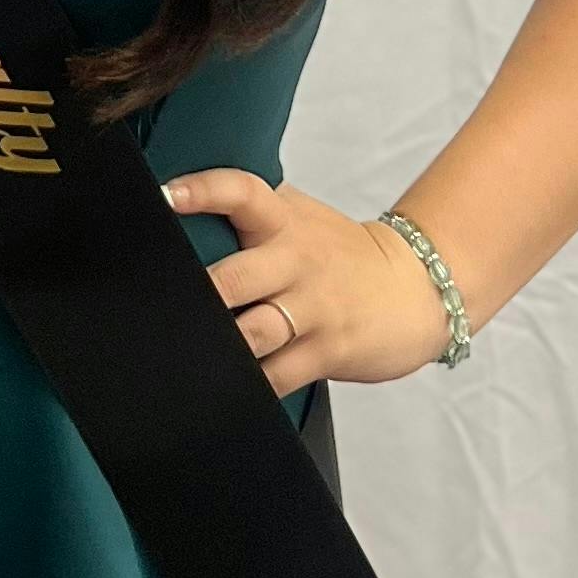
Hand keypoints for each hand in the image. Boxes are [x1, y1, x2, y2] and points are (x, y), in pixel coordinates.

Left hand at [162, 166, 460, 389]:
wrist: (415, 289)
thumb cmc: (340, 255)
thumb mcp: (300, 218)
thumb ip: (250, 211)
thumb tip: (173, 202)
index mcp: (284, 222)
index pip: (242, 192)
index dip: (203, 190)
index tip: (166, 195)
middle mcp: (296, 261)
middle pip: (235, 277)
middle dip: (200, 295)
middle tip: (162, 306)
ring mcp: (312, 309)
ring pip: (252, 333)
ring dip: (217, 346)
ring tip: (183, 352)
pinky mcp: (325, 352)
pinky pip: (275, 376)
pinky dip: (245, 386)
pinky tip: (222, 387)